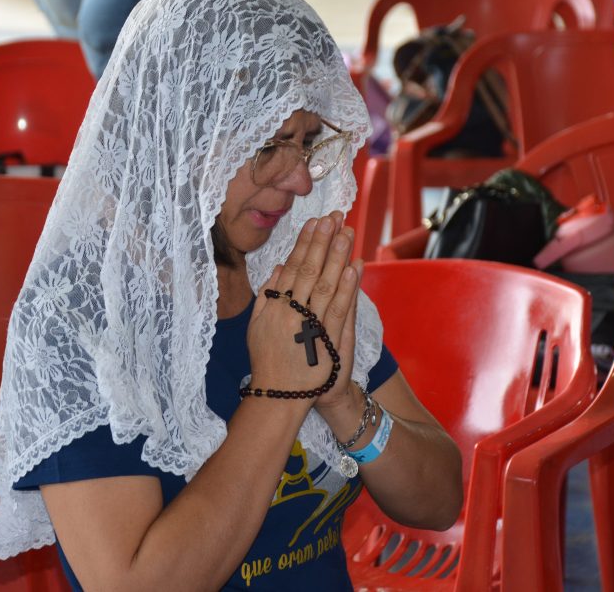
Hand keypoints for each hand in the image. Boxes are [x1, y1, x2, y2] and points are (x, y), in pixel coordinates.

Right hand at [247, 212, 359, 400]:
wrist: (281, 397)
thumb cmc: (269, 360)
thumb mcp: (258, 326)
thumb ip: (268, 296)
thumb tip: (280, 266)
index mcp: (276, 308)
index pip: (294, 267)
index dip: (306, 244)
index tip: (315, 222)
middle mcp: (293, 313)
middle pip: (311, 271)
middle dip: (324, 242)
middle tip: (334, 217)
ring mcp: (312, 326)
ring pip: (327, 285)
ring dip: (338, 257)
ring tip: (347, 233)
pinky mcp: (329, 341)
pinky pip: (340, 310)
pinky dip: (349, 288)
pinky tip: (355, 267)